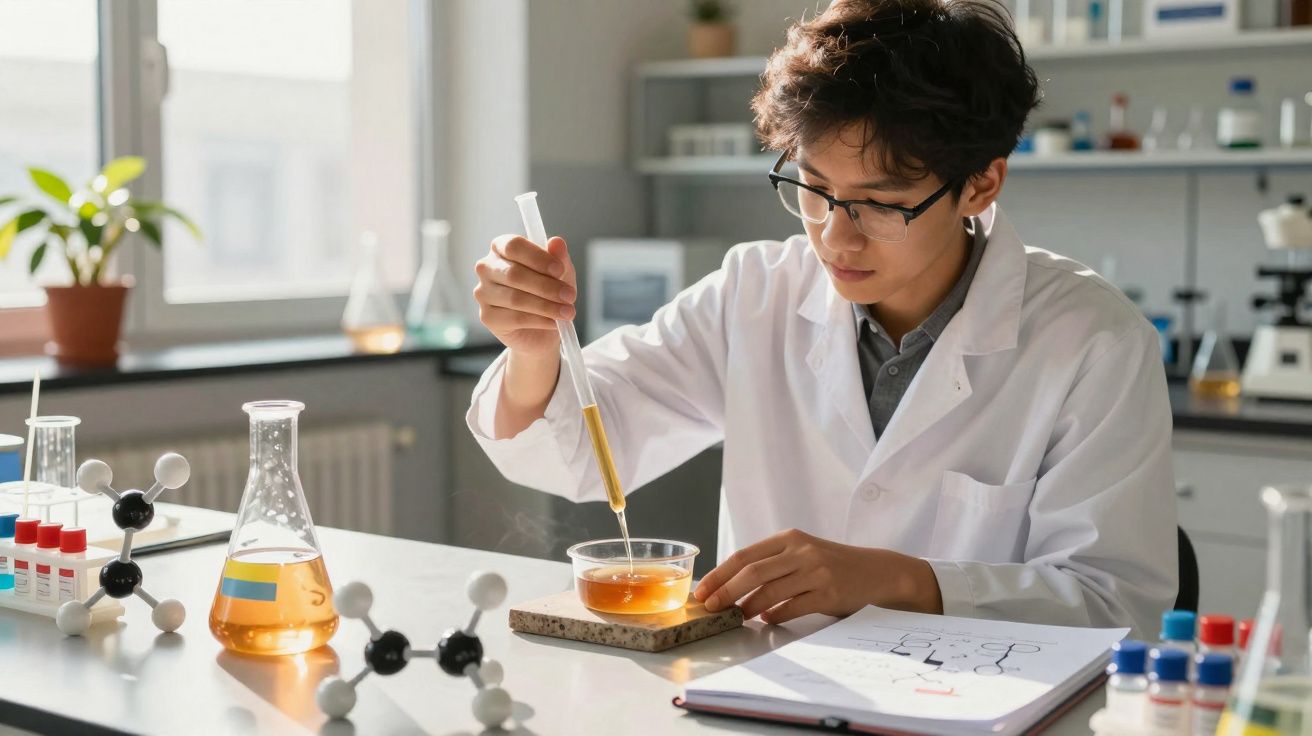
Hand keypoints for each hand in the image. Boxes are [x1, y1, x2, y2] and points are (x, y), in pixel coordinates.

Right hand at [474, 234, 576, 358]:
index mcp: (501, 248)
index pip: (513, 246)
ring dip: (546, 306)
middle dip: (546, 286)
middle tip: (569, 295)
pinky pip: (515, 318)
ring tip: (568, 312)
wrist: (542, 327)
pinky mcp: (487, 317)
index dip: (537, 257)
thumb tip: (557, 242)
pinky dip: (539, 320)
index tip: (559, 270)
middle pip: (514, 274)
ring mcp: (483, 293)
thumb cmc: (548, 291)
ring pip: (515, 298)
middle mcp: (487, 267)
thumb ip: (559, 257)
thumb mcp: (560, 273)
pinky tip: (554, 322)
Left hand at [692, 529, 943, 623]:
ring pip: (770, 591)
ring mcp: (816, 571)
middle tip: (711, 607)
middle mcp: (801, 551)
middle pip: (752, 572)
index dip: (720, 574)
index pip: (745, 555)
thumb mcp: (802, 553)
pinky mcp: (829, 592)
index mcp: (789, 538)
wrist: (877, 571)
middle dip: (726, 592)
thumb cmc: (832, 564)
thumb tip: (729, 585)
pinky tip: (767, 619)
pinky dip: (776, 615)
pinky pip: (793, 607)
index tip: (703, 590)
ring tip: (737, 616)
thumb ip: (772, 563)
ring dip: (748, 607)